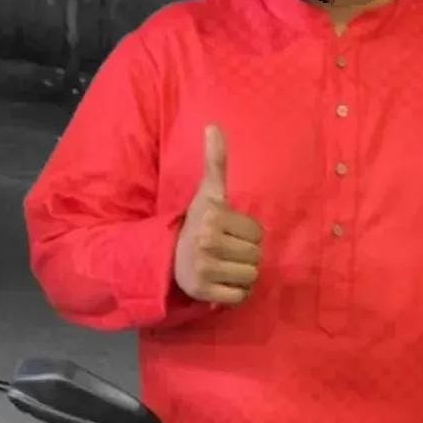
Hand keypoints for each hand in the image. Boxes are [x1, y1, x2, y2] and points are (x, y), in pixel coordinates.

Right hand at [174, 125, 263, 305]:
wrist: (166, 256)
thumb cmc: (196, 223)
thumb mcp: (208, 193)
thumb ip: (216, 161)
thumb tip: (213, 126)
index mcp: (212, 216)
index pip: (257, 233)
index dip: (246, 234)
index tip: (226, 231)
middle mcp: (206, 241)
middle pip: (257, 256)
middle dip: (245, 254)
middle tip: (224, 250)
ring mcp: (204, 268)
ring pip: (251, 276)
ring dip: (241, 274)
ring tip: (222, 265)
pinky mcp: (203, 292)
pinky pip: (240, 297)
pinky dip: (234, 293)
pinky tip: (220, 281)